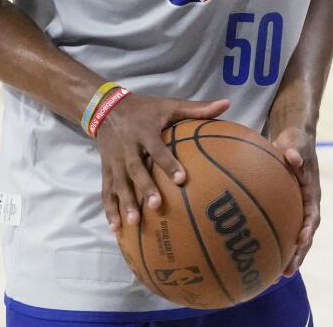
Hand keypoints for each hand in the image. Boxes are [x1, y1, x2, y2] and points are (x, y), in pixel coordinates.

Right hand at [95, 93, 229, 231]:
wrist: (106, 108)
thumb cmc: (146, 109)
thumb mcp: (169, 105)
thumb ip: (197, 108)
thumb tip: (226, 104)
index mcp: (144, 132)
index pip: (157, 149)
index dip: (168, 163)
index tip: (181, 179)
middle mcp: (127, 148)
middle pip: (135, 170)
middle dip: (145, 188)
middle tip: (156, 206)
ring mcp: (114, 161)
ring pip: (119, 184)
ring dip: (124, 204)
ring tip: (133, 223)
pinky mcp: (106, 170)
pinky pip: (106, 191)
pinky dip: (109, 209)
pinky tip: (116, 228)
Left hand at [272, 126, 320, 275]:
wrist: (293, 141)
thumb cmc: (294, 141)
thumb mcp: (296, 141)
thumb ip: (295, 149)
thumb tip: (292, 157)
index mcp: (311, 191)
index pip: (313, 213)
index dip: (308, 228)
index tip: (301, 240)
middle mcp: (305, 205)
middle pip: (305, 235)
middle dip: (297, 255)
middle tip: (287, 271)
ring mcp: (295, 210)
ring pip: (292, 239)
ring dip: (285, 258)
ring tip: (272, 279)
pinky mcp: (283, 211)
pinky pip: (278, 231)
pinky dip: (270, 246)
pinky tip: (254, 260)